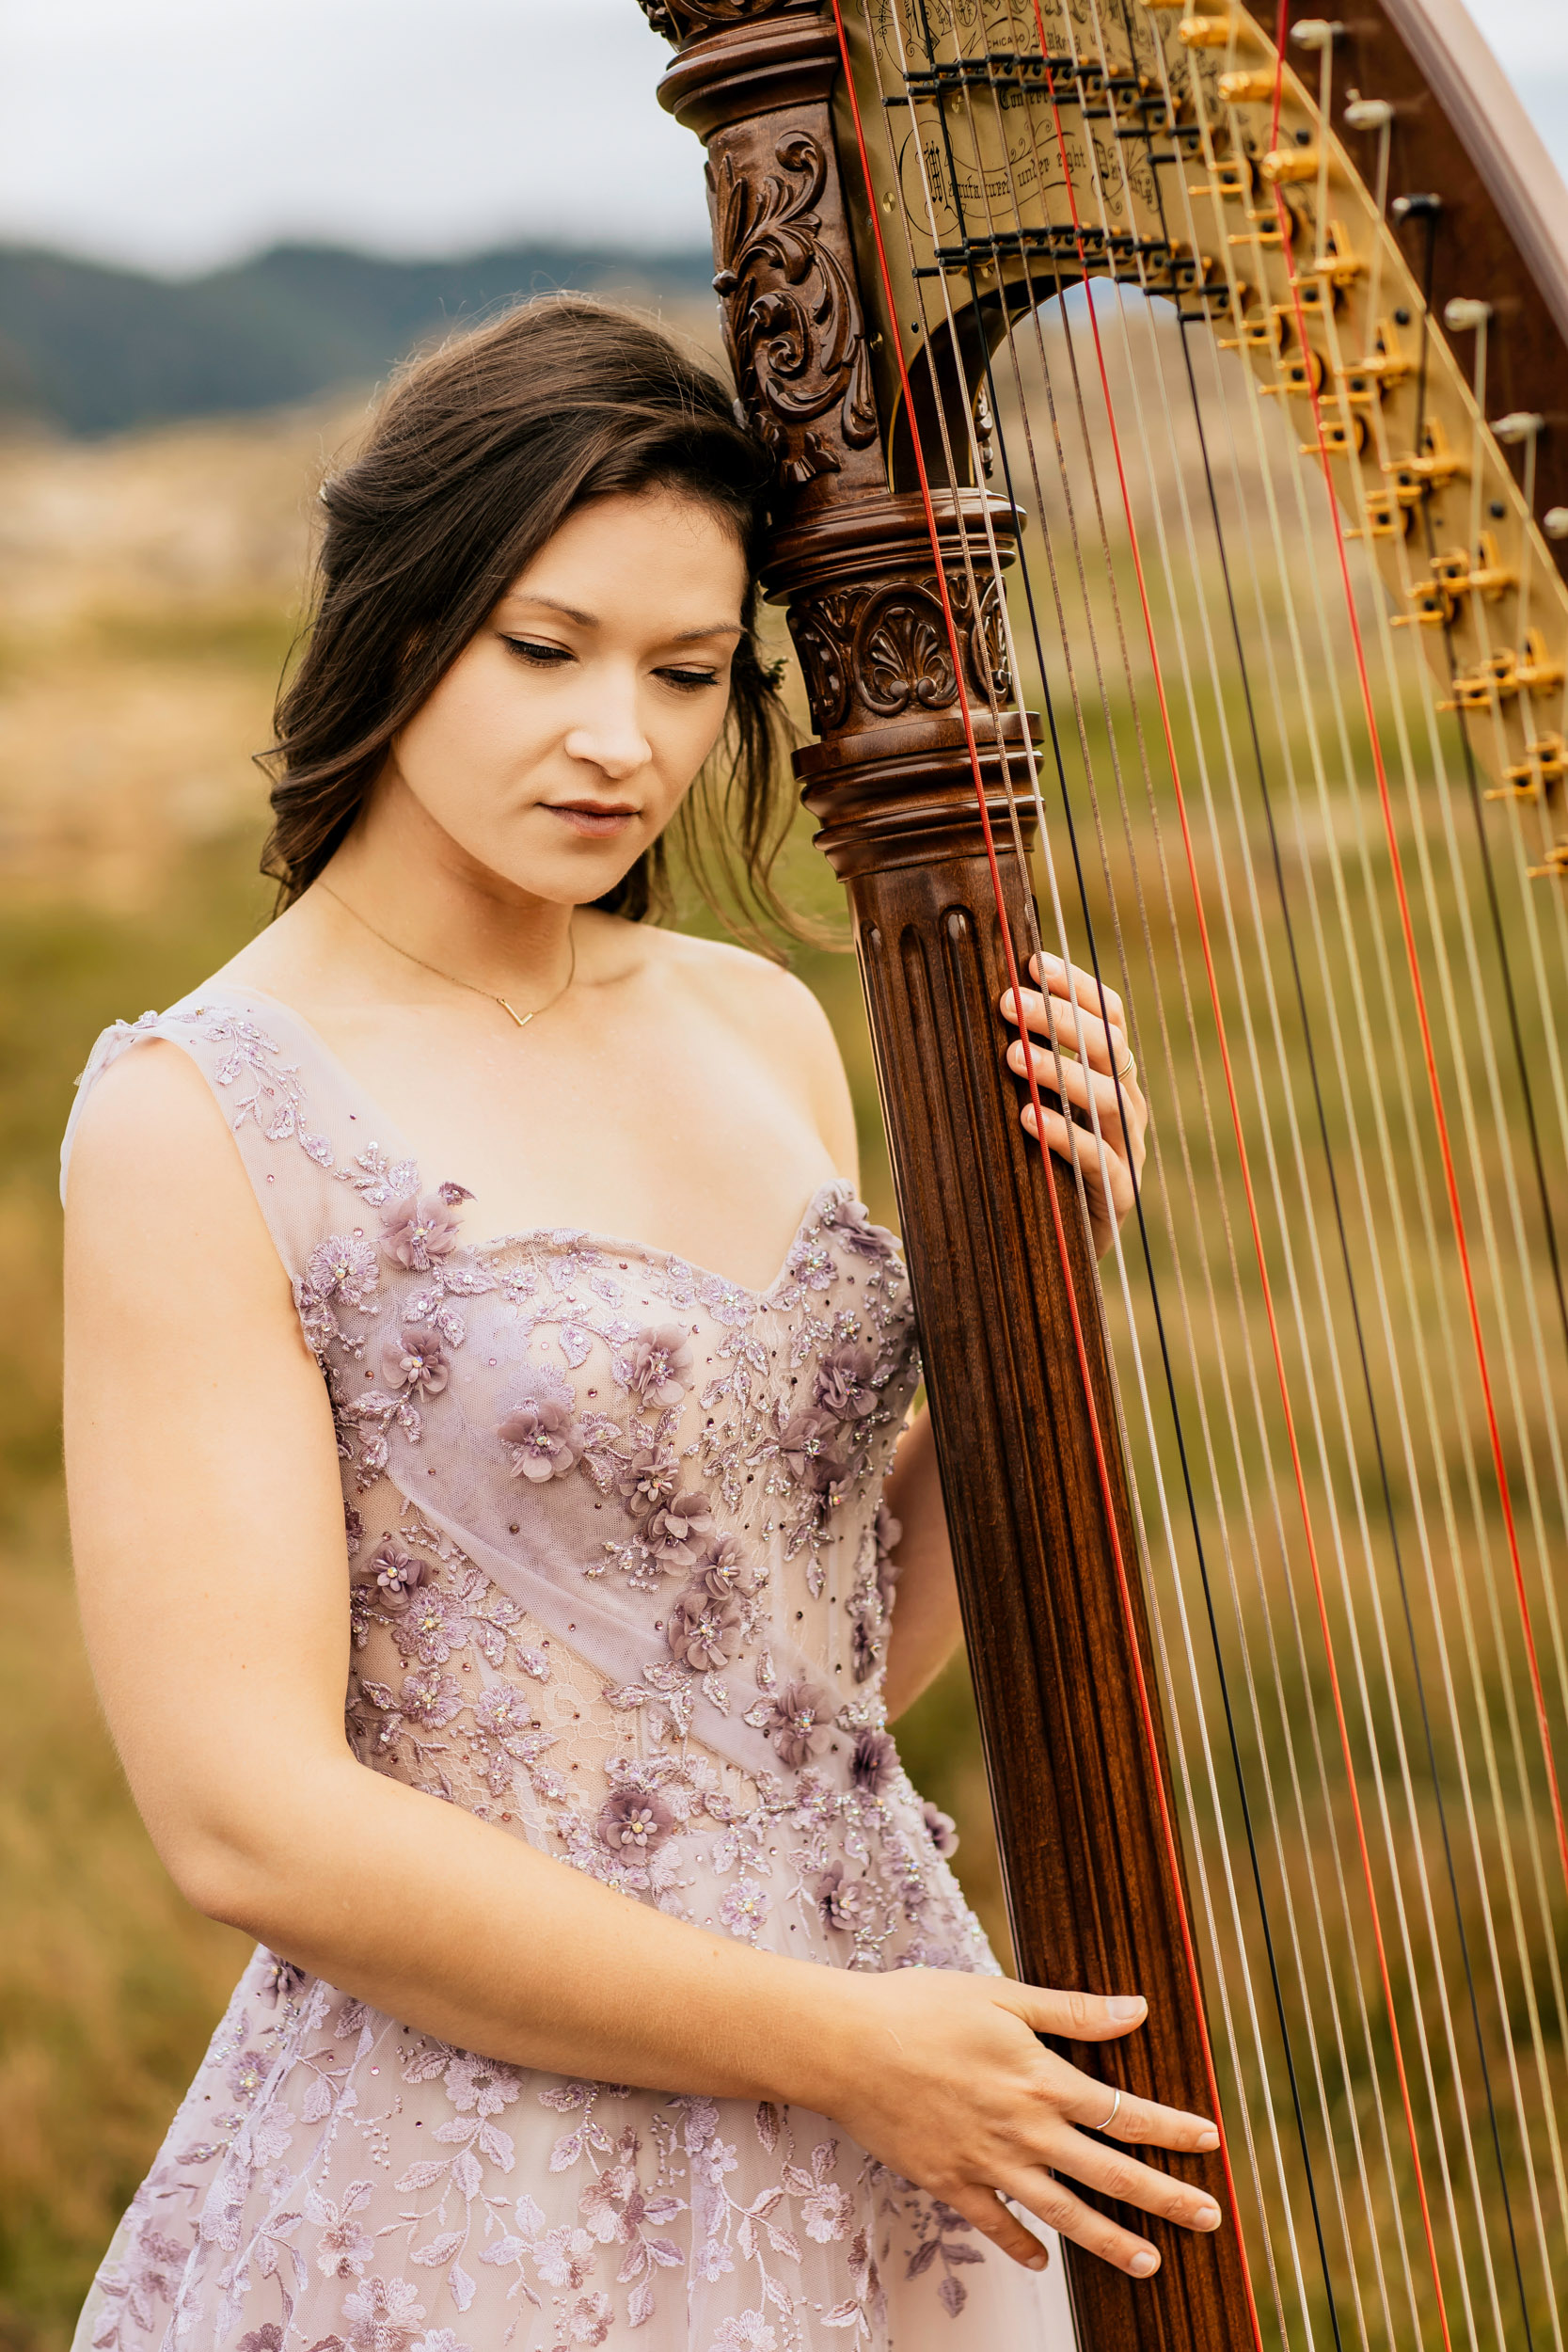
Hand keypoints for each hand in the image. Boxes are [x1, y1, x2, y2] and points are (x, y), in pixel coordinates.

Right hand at [818, 1972, 1221, 2278]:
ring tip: (1149, 2263)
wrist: (846, 2047)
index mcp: (1041, 2079)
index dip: (1172, 2129)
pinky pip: (995, 2225)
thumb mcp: (1001, 1995)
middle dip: (1165, 2198)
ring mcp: (987, 2164)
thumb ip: (1072, 2010)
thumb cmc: (921, 2007)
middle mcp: (1024, 2130)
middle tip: (1209, 2219)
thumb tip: (1136, 2010)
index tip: (1211, 2143)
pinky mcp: (949, 2184)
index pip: (1124, 2112)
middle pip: (1109, 2173)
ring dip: (1110, 2240)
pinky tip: (1043, 2261)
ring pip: (1062, 2213)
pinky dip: (1021, 2246)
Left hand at [1001, 952, 1147, 1256]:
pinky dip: (1065, 1136)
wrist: (1034, 1255)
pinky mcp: (1115, 1198)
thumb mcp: (1011, 1108)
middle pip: (1110, 1048)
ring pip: (1109, 1099)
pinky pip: (1099, 1161)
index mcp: (1107, 1076)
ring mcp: (1127, 1152)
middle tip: (1006, 1002)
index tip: (1031, 961)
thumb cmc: (1017, 1169)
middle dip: (1059, 1020)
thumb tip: (949, 1003)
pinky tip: (1028, 1118)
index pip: (1108, 1016)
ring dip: (1060, 1073)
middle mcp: (1124, 1107)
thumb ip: (1004, 1064)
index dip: (1076, 986)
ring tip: (1012, 1057)